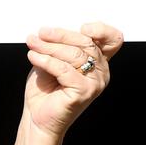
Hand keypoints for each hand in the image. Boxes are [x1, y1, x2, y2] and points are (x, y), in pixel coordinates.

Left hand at [23, 23, 123, 140]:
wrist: (37, 117)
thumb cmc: (45, 91)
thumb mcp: (52, 60)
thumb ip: (59, 46)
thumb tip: (50, 32)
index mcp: (97, 62)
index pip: (112, 40)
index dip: (101, 30)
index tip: (82, 26)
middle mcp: (101, 72)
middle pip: (86, 43)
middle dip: (60, 35)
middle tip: (41, 34)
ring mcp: (95, 83)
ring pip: (74, 55)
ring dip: (49, 47)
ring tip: (33, 44)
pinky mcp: (84, 92)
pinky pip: (64, 69)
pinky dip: (46, 61)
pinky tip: (34, 57)